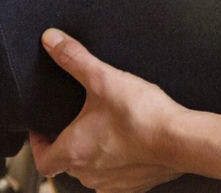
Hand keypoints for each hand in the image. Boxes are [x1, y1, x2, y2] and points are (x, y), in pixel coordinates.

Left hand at [30, 29, 184, 191]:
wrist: (182, 141)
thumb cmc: (143, 117)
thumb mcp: (104, 78)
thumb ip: (75, 58)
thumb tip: (52, 41)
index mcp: (75, 151)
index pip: (42, 160)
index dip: (38, 143)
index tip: (43, 129)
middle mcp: (90, 173)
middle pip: (67, 163)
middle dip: (69, 142)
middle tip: (78, 121)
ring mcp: (113, 183)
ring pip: (92, 172)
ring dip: (94, 154)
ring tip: (105, 130)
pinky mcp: (135, 185)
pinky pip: (116, 178)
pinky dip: (117, 163)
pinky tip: (129, 144)